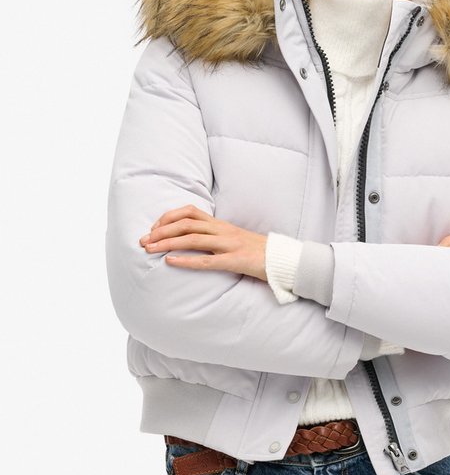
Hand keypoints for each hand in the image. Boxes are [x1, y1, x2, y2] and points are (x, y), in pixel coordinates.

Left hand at [139, 205, 266, 280]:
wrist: (282, 259)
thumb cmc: (256, 251)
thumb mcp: (232, 238)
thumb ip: (213, 236)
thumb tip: (190, 240)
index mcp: (221, 224)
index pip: (190, 212)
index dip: (168, 217)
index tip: (153, 228)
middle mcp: (223, 230)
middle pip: (186, 224)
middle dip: (161, 231)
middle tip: (143, 241)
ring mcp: (229, 245)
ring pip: (193, 239)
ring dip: (168, 243)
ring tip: (150, 249)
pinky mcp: (236, 261)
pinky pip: (208, 261)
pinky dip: (187, 261)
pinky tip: (170, 262)